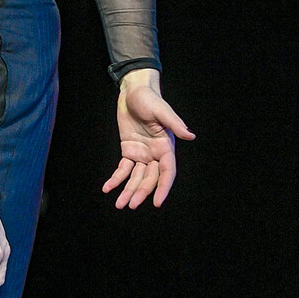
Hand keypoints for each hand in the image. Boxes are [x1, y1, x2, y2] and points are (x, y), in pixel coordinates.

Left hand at [103, 70, 193, 209]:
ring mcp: (142, 154)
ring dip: (128, 191)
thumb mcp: (162, 110)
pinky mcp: (128, 151)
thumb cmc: (150, 99)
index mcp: (166, 147)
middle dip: (140, 192)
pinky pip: (123, 169)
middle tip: (130, 205)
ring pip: (136, 178)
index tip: (156, 203)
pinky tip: (107, 188)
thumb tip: (190, 135)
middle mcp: (155, 154)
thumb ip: (175, 124)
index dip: (163, 188)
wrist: (133, 92)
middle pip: (149, 178)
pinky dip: (116, 179)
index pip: (167, 172)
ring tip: (119, 204)